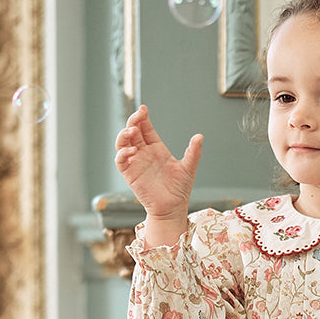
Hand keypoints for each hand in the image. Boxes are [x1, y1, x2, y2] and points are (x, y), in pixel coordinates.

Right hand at [114, 104, 201, 231]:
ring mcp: (135, 163)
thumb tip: (199, 137)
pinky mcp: (130, 174)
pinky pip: (120, 161)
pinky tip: (131, 151)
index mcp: (156, 148)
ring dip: (124, 135)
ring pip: (123, 143)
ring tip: (132, 131)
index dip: (143, 117)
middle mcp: (144, 153)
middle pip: (132, 131)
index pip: (146, 128)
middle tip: (138, 116)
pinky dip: (122, 154)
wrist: (172, 209)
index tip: (144, 109)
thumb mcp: (188, 168)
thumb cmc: (179, 190)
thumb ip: (193, 152)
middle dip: (133, 121)